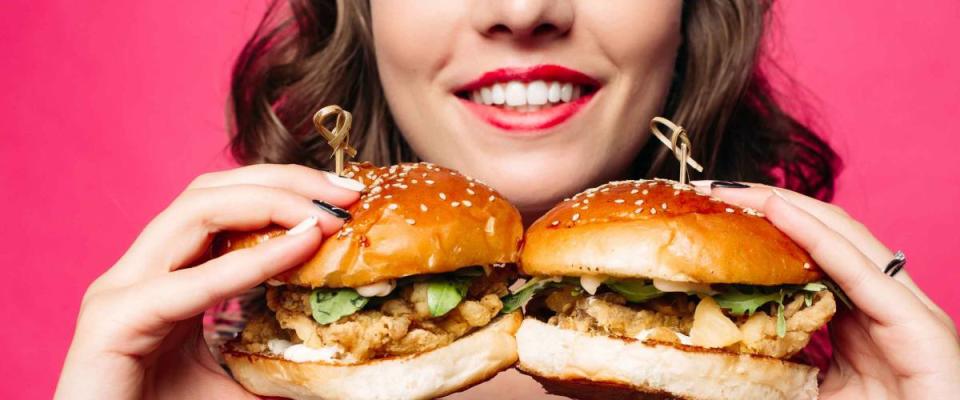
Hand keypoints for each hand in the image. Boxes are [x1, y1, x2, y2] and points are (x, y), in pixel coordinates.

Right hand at [55, 164, 363, 399]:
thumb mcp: (241, 378)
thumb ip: (279, 353)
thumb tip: (346, 348)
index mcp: (166, 276)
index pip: (224, 205)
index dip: (284, 189)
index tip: (346, 196)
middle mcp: (141, 272)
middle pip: (210, 192)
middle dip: (282, 181)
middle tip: (345, 193)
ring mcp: (122, 291)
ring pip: (196, 212)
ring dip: (270, 202)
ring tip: (326, 216)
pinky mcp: (115, 321)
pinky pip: (191, 283)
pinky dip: (253, 260)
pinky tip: (300, 246)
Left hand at [697, 181, 959, 398]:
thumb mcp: (812, 392)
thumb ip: (779, 367)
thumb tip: (720, 360)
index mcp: (862, 316)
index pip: (811, 251)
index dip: (765, 225)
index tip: (713, 210)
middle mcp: (886, 302)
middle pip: (825, 232)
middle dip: (768, 203)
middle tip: (712, 188)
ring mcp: (907, 309)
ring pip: (841, 236)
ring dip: (784, 206)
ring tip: (734, 191)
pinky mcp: (918, 324)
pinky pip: (856, 269)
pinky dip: (814, 235)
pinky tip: (776, 209)